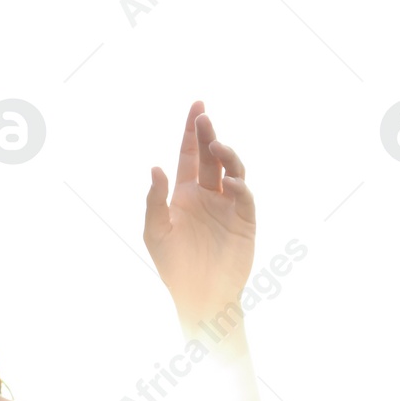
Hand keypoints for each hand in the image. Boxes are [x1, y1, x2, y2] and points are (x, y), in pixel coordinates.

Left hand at [143, 102, 256, 329]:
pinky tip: (230, 182)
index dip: (191, 131)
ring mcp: (228, 205)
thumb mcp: (155, 231)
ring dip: (226, 155)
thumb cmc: (173, 265)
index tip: (196, 106)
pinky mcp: (244, 219)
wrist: (199, 294)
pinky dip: (239, 186)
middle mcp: (207, 194)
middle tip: (204, 116)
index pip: (189, 154)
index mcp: (184, 193)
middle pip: (210, 156)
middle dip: (208, 134)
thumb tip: (156, 167)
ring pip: (231, 170)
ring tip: (216, 145)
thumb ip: (155, 200)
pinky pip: (244, 196)